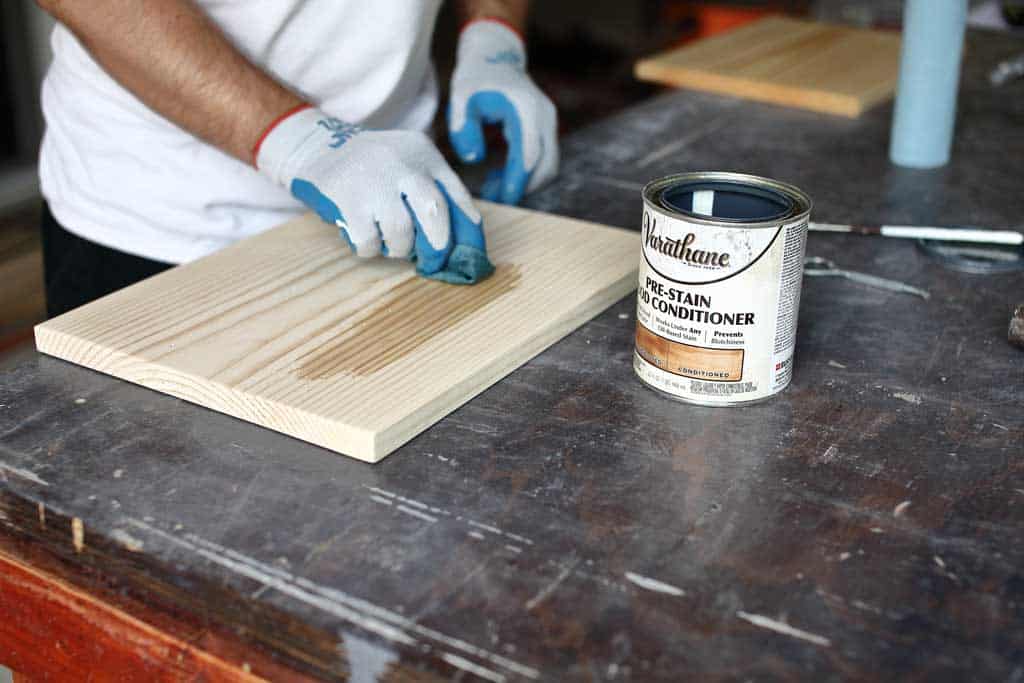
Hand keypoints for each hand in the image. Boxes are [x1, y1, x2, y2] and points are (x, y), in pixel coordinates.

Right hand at [256, 106, 486, 277]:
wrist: (317, 147)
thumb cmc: (373, 168)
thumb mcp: (407, 162)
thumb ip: (434, 189)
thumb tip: (464, 235)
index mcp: (423, 152)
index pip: (456, 194)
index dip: (465, 229)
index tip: (464, 250)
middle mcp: (401, 162)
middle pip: (434, 210)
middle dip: (438, 243)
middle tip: (434, 259)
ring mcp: (373, 181)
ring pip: (401, 232)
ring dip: (399, 248)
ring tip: (391, 243)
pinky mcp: (347, 200)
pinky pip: (369, 242)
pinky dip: (370, 249)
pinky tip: (366, 239)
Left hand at [448, 19, 558, 204]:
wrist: (495, 57)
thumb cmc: (476, 78)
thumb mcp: (460, 98)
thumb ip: (463, 128)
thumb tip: (474, 159)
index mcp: (526, 109)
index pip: (529, 153)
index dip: (518, 180)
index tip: (503, 199)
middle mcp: (545, 117)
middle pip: (546, 165)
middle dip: (523, 187)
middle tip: (494, 199)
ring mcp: (549, 124)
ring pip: (548, 166)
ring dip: (524, 183)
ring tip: (492, 187)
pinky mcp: (545, 131)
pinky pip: (542, 160)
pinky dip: (525, 174)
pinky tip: (499, 176)